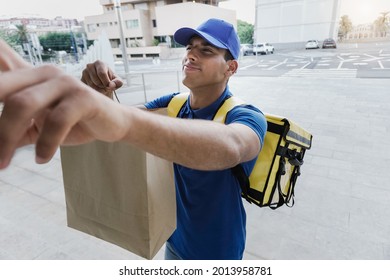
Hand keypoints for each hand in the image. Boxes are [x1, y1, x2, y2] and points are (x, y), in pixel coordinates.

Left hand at [0, 40, 127, 168]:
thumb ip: (13, 132)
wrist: (112, 124)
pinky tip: (43, 159)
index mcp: (30, 76)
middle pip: (2, 91)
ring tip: (2, 164)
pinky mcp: (84, 98)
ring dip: (7, 138)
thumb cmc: (72, 123)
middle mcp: (44, 73)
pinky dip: (46, 143)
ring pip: (23, 104)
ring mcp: (65, 83)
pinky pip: (57, 120)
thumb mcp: (36, 128)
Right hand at [81, 60, 122, 97]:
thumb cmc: (111, 81)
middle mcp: (90, 66)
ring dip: (98, 89)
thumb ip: (118, 82)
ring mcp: (84, 72)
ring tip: (101, 87)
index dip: (106, 82)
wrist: (104, 84)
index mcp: (99, 63)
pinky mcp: (81, 79)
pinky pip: (87, 88)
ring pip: (91, 85)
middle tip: (105, 87)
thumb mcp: (118, 81)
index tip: (109, 86)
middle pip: (96, 81)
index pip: (102, 73)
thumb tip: (111, 85)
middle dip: (103, 87)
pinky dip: (93, 91)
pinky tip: (96, 88)